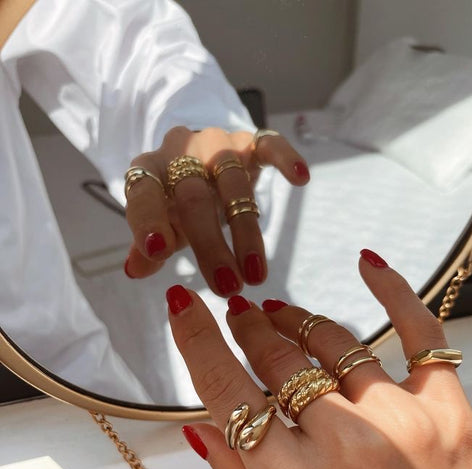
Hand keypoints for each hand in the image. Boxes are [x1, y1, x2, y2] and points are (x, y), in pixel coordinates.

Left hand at [124, 126, 308, 294]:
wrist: (200, 158)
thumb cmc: (177, 203)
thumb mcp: (161, 225)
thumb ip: (146, 246)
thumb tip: (134, 270)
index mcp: (149, 171)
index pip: (143, 192)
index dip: (149, 220)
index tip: (158, 252)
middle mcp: (181, 151)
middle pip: (194, 197)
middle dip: (210, 246)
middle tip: (226, 287)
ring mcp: (217, 144)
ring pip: (233, 184)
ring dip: (246, 233)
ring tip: (255, 275)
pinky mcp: (250, 142)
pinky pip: (268, 144)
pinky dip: (285, 158)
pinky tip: (301, 178)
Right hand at [167, 250, 471, 468]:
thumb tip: (200, 427)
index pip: (226, 390)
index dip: (197, 340)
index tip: (184, 307)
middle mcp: (343, 442)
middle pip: (276, 357)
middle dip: (247, 327)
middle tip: (238, 314)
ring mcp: (400, 418)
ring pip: (333, 342)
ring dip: (295, 320)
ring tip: (277, 313)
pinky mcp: (446, 407)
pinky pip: (420, 332)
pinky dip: (393, 291)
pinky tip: (368, 266)